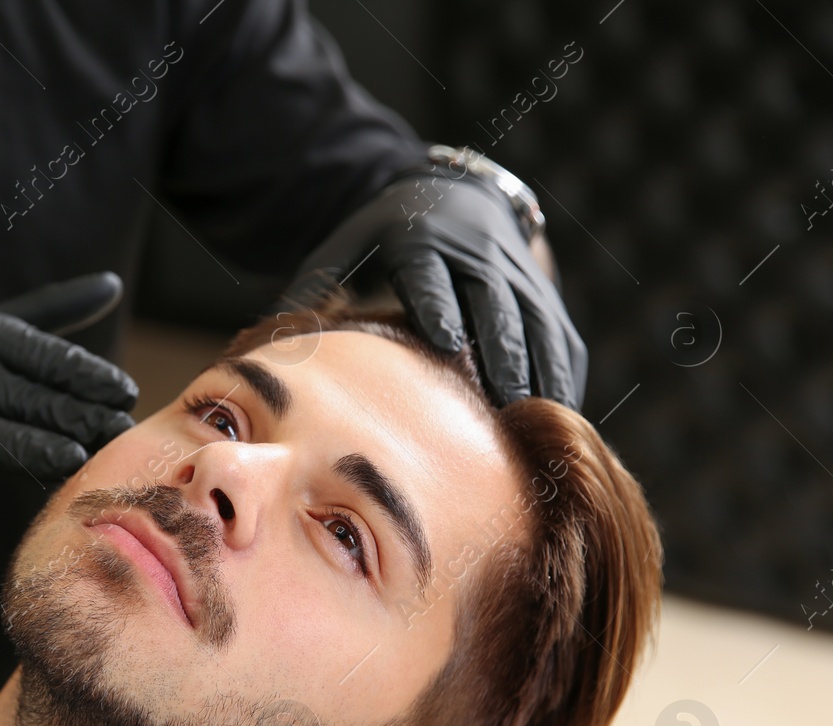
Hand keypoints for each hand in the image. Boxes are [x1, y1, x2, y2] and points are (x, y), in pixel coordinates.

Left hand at [282, 169, 587, 408]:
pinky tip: (559, 419)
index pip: (432, 276)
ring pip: (540, 323)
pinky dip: (563, 376)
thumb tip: (268, 342)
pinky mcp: (547, 292)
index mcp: (422, 241)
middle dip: (504, 351)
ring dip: (542, 372)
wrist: (452, 195)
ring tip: (537, 424)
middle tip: (503, 402)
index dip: (440, 306)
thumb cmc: (384, 237)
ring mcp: (519, 272)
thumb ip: (312, 288)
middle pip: (497, 303)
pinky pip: (563, 337)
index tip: (446, 342)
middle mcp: (479, 253)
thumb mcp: (344, 247)